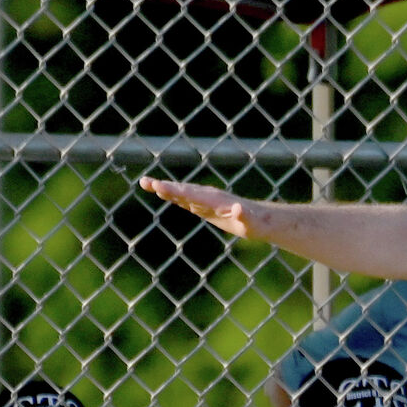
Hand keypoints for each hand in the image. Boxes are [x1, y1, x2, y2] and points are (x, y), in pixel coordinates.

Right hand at [139, 177, 266, 239]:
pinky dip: (172, 195)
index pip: (192, 194)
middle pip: (183, 190)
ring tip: (146, 183)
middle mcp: (208, 197)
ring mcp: (206, 200)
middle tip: (145, 182)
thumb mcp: (251, 223)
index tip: (160, 187)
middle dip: (164, 187)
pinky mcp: (205, 206)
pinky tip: (160, 191)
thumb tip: (238, 209)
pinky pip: (185, 199)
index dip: (176, 191)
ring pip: (182, 192)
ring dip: (164, 188)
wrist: (261, 219)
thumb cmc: (256, 223)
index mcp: (216, 200)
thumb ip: (243, 216)